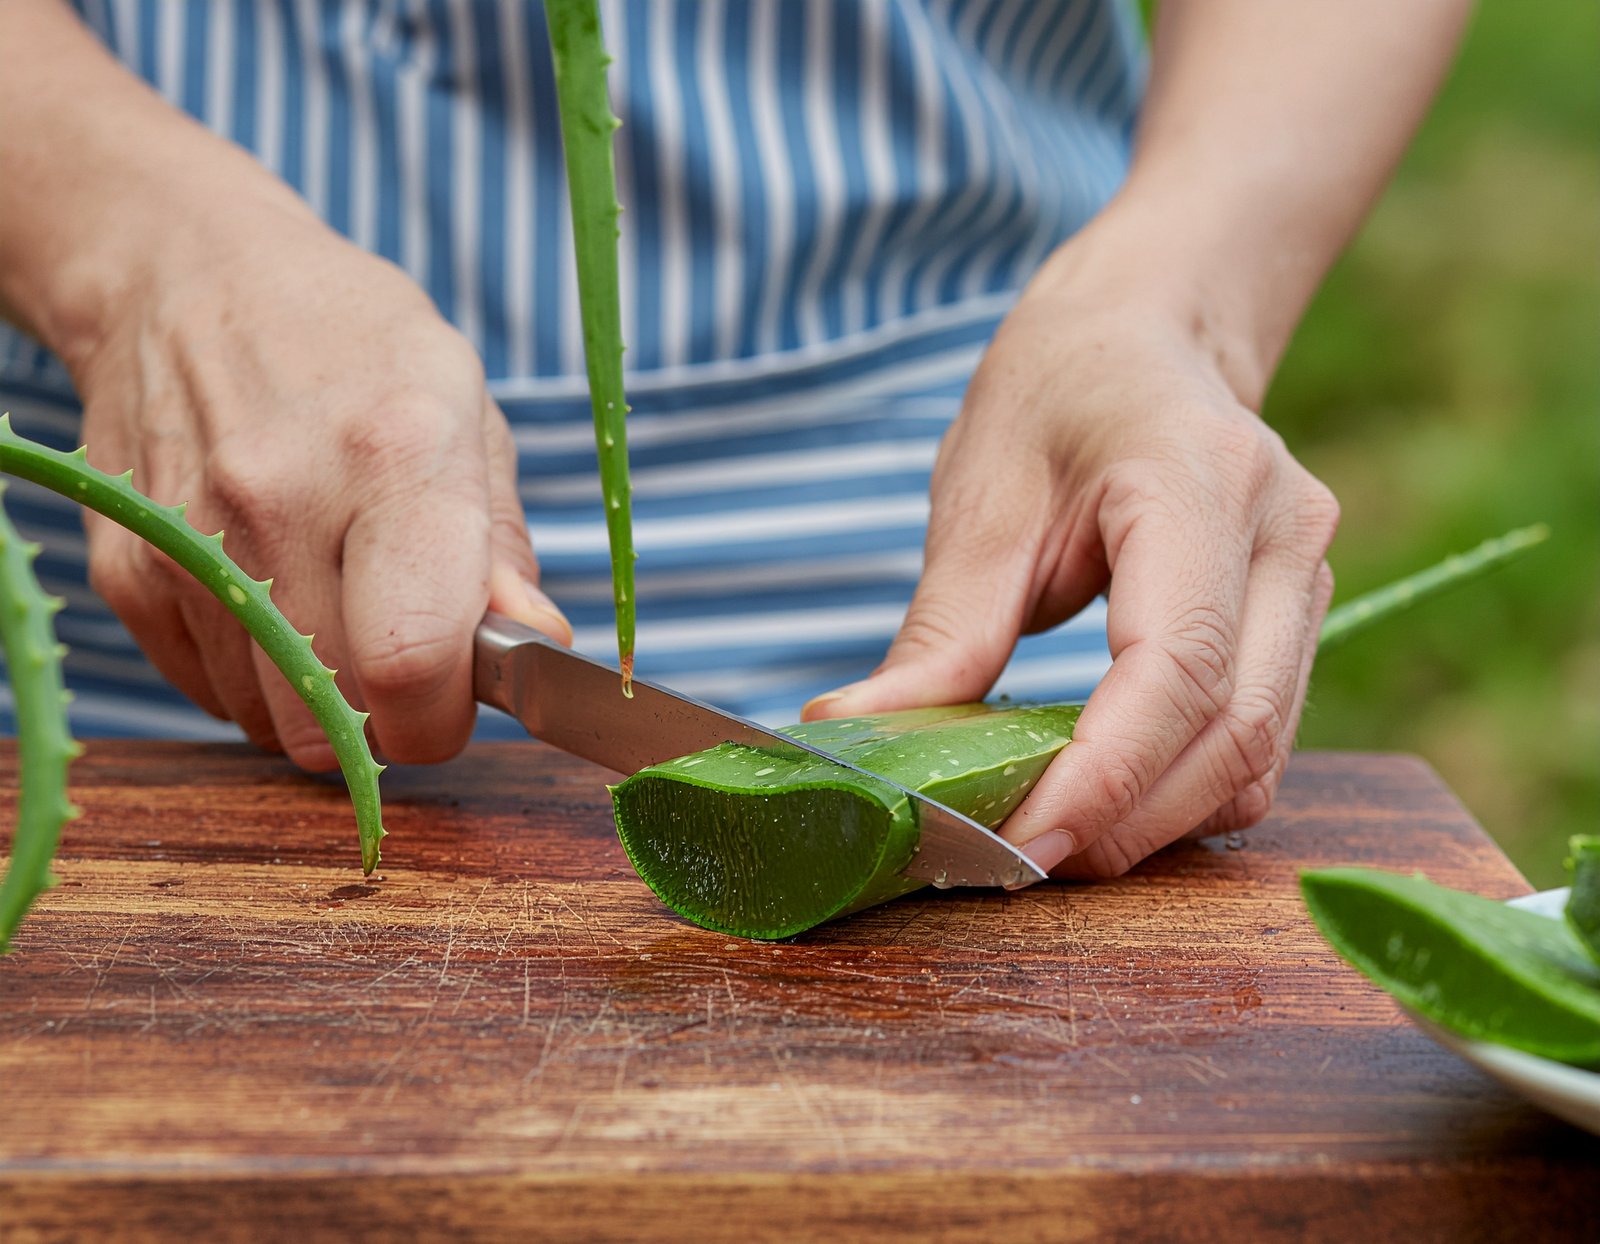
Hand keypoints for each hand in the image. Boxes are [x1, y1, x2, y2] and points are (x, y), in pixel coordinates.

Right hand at [70, 196, 569, 768]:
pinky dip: (259, 677)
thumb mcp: (466, 412)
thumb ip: (503, 547)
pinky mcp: (128, 571)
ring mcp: (188, 541)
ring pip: (273, 722)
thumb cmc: (356, 348)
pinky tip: (276, 591)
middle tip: (408, 654)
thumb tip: (539, 645)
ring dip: (324, 700)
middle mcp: (279, 501)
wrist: (185, 276)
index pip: (413, 660)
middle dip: (392, 719)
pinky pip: (213, 695)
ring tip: (340, 601)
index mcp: (395, 455)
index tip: (460, 697)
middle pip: (339, 720)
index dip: (445, 716)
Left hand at [802, 245, 1338, 877]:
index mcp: (1201, 482)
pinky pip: (1258, 740)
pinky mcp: (1297, 615)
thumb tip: (855, 736)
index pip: (1175, 669)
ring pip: (1258, 756)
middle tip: (1015, 860)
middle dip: (1125, 821)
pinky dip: (1184, 790)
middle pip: (1232, 735)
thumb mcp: (982, 490)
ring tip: (1050, 832)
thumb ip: (942, 629)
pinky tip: (1106, 791)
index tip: (1020, 847)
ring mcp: (1307, 576)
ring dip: (1157, 820)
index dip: (1102, 779)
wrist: (1146, 331)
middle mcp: (1286, 535)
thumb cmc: (1058, 388)